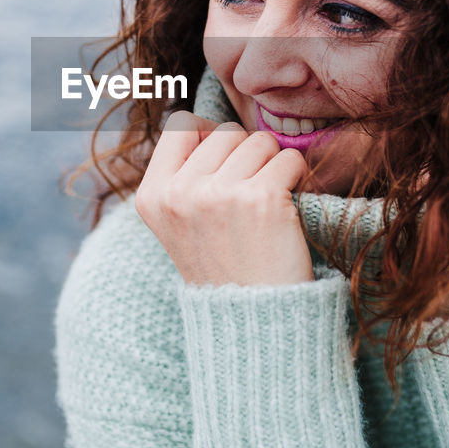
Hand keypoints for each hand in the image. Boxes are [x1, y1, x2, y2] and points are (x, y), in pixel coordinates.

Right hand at [135, 111, 312, 285]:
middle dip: (245, 154)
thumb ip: (184, 175)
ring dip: (272, 166)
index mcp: (152, 196)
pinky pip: (290, 159)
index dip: (209, 136)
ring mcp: (218, 194)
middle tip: (247, 196)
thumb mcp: (179, 224)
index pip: (181, 125)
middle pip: (225, 131)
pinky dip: (296, 178)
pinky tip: (285, 209)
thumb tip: (209, 124)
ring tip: (264, 206)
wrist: (253, 323)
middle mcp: (179, 193)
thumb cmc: (224, 267)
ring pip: (260, 141)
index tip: (224, 165)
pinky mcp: (261, 199)